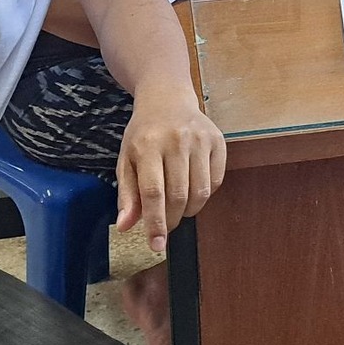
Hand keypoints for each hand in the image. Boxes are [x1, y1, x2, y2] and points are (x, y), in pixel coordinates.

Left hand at [116, 88, 226, 254]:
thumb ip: (127, 194)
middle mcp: (176, 141)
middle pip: (179, 195)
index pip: (153, 193)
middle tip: (167, 226)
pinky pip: (216, 181)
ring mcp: (200, 140)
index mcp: (148, 146)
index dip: (156, 223)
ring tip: (179, 208)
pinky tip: (193, 189)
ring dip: (190, 210)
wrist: (167, 98)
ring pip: (200, 192)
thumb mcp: (126, 160)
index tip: (157, 246)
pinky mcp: (218, 141)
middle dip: (173, 219)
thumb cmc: (143, 133)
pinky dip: (205, 194)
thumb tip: (126, 226)